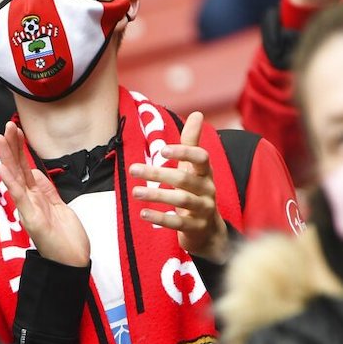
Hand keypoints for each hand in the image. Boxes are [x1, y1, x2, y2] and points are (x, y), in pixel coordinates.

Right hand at [0, 122, 89, 267]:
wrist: (72, 262)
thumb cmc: (66, 238)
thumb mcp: (58, 207)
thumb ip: (46, 190)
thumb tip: (35, 173)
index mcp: (37, 196)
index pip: (25, 167)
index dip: (20, 148)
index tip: (15, 130)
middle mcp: (30, 201)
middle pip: (18, 169)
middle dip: (12, 147)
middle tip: (5, 127)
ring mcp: (29, 209)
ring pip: (15, 178)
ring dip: (7, 157)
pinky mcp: (32, 219)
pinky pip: (20, 197)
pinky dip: (10, 181)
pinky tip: (2, 168)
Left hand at [129, 112, 229, 262]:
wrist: (209, 230)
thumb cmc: (197, 191)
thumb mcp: (195, 167)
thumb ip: (192, 142)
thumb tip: (198, 113)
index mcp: (205, 172)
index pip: (201, 158)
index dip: (184, 152)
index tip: (162, 149)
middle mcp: (207, 189)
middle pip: (184, 179)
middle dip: (158, 173)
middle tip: (133, 169)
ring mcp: (203, 210)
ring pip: (181, 200)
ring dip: (157, 195)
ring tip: (135, 192)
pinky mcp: (196, 228)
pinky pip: (178, 223)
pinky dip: (160, 218)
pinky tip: (143, 213)